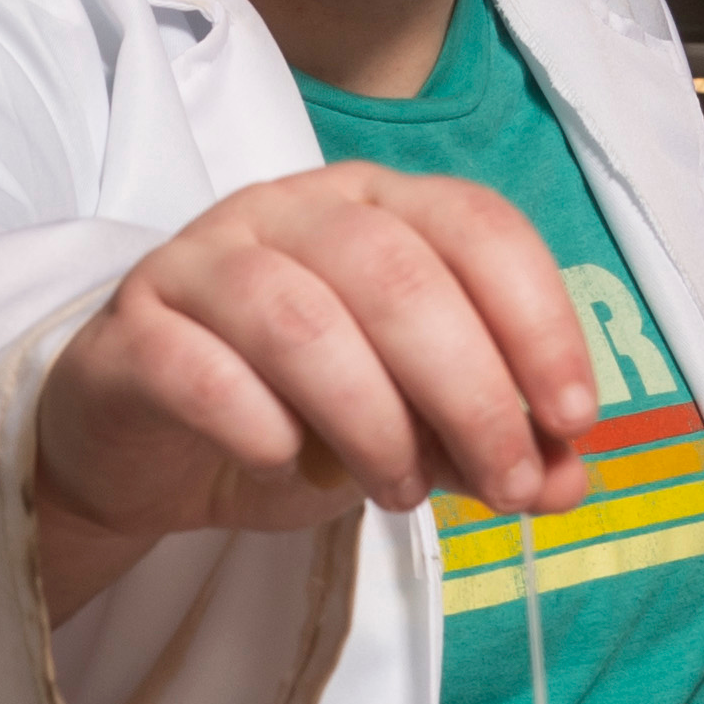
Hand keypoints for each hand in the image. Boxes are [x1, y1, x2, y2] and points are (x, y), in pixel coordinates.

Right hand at [31, 166, 603, 621]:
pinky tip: (289, 470)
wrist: (143, 452)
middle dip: (471, 393)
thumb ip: (486, 444)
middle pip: (396, 274)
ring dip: (373, 422)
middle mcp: (288, 211)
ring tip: (399, 494)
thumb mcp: (409, 433)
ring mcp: (199, 262)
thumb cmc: (288, 418)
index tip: (573, 421)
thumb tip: (571, 480)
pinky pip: (199, 370)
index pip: (475, 225)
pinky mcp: (130, 332)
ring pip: (299, 319)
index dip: (538, 321)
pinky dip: (260, 429)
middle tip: (504, 488)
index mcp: (373, 208)